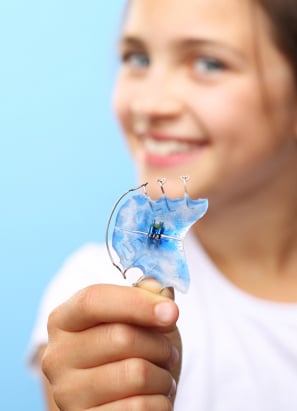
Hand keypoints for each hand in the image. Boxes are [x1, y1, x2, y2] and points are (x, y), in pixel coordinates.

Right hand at [42, 281, 180, 410]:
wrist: (127, 400)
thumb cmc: (135, 351)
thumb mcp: (141, 317)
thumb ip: (147, 295)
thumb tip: (159, 289)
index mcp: (64, 320)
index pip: (93, 300)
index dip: (136, 302)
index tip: (171, 311)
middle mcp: (56, 355)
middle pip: (121, 336)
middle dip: (159, 343)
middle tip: (166, 351)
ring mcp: (66, 393)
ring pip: (136, 373)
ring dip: (163, 375)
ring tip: (160, 375)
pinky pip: (140, 408)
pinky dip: (160, 401)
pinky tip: (152, 398)